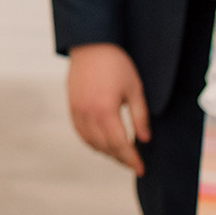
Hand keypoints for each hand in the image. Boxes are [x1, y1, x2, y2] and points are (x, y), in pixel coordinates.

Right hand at [67, 42, 149, 175]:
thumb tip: (144, 140)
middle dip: (120, 158)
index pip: (119, 144)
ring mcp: (77, 111)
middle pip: (104, 146)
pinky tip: (103, 142)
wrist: (91, 45)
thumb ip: (139, 117)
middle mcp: (88, 113)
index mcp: (105, 110)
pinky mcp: (71, 106)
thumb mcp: (135, 89)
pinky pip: (80, 132)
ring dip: (106, 152)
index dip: (131, 159)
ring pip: (90, 142)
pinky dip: (92, 142)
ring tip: (120, 154)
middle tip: (134, 163)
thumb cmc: (116, 65)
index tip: (141, 169)